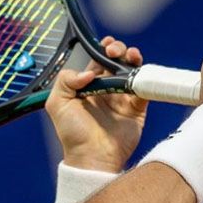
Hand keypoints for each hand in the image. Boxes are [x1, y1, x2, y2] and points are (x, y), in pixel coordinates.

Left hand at [45, 37, 147, 172]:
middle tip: (115, 51)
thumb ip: (65, 81)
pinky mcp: (137, 108)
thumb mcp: (57, 104)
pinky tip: (139, 75)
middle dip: (118, 50)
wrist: (93, 156)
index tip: (104, 45)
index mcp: (87, 87)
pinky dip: (145, 78)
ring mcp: (122, 98)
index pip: (97, 62)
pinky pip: (145, 88)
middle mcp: (106, 89)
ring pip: (133, 71)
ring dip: (134, 59)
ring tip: (130, 56)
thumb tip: (88, 72)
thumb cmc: (72, 133)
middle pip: (117, 62)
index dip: (102, 50)